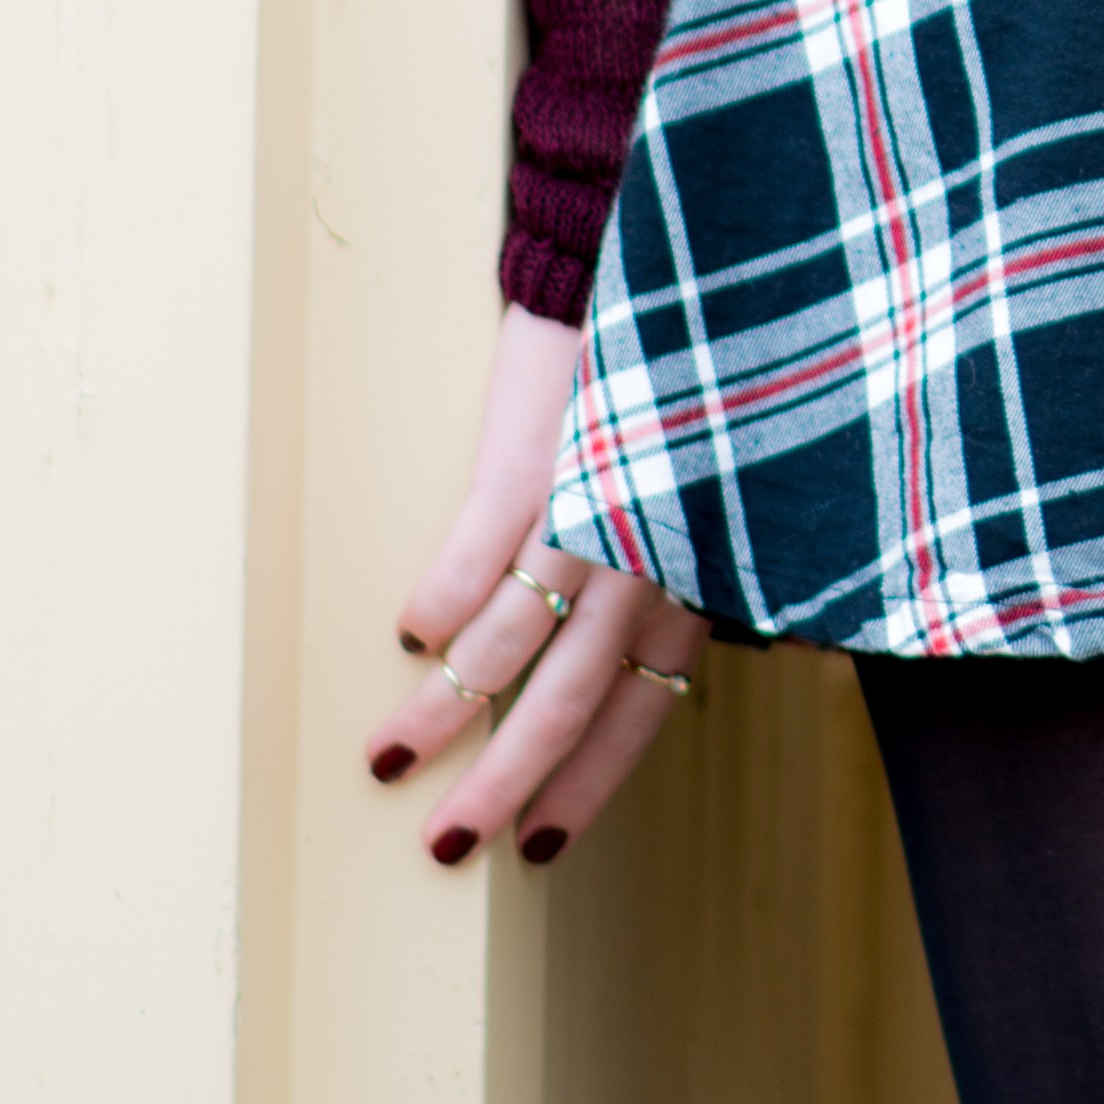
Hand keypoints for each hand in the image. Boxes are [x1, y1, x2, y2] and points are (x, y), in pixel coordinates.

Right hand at [370, 311, 723, 868]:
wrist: (670, 255)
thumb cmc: (688, 375)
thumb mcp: (717, 488)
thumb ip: (687, 567)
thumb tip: (650, 657)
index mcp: (697, 573)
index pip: (643, 710)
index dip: (590, 785)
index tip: (542, 848)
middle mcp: (654, 556)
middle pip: (571, 702)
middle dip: (504, 785)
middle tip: (448, 847)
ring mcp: (595, 506)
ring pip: (510, 643)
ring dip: (440, 711)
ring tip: (386, 758)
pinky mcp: (541, 454)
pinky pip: (478, 552)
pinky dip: (438, 601)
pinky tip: (406, 636)